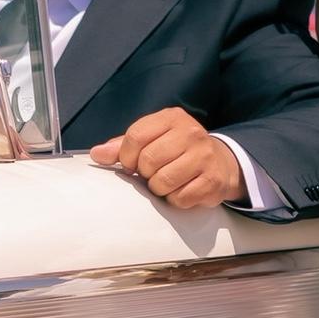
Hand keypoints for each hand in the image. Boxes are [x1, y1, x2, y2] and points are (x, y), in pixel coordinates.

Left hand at [90, 108, 246, 209]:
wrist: (221, 163)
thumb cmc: (178, 150)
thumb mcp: (153, 139)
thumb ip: (123, 146)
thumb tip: (97, 154)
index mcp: (172, 118)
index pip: (136, 136)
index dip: (127, 156)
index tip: (131, 164)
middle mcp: (191, 133)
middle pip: (148, 161)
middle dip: (144, 173)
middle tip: (153, 173)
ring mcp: (204, 156)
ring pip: (162, 181)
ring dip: (159, 188)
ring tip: (168, 182)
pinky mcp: (212, 181)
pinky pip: (180, 198)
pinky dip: (176, 199)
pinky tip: (182, 190)